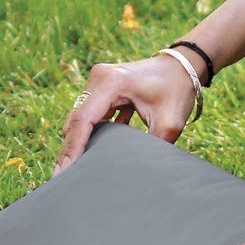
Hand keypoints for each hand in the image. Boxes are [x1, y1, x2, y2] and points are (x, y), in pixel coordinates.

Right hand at [55, 55, 197, 174]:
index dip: (72, 149)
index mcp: (113, 82)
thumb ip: (150, 148)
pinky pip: (89, 112)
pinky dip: (89, 131)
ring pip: (79, 117)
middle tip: (62, 178)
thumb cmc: (177, 90)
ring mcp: (98, 79)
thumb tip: (138, 175)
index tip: (64, 173)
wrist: (183, 66)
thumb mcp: (169, 123)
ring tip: (74, 169)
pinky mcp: (102, 86)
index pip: (84, 120)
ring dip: (78, 140)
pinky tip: (90, 152)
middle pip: (76, 120)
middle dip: (70, 149)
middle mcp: (100, 77)